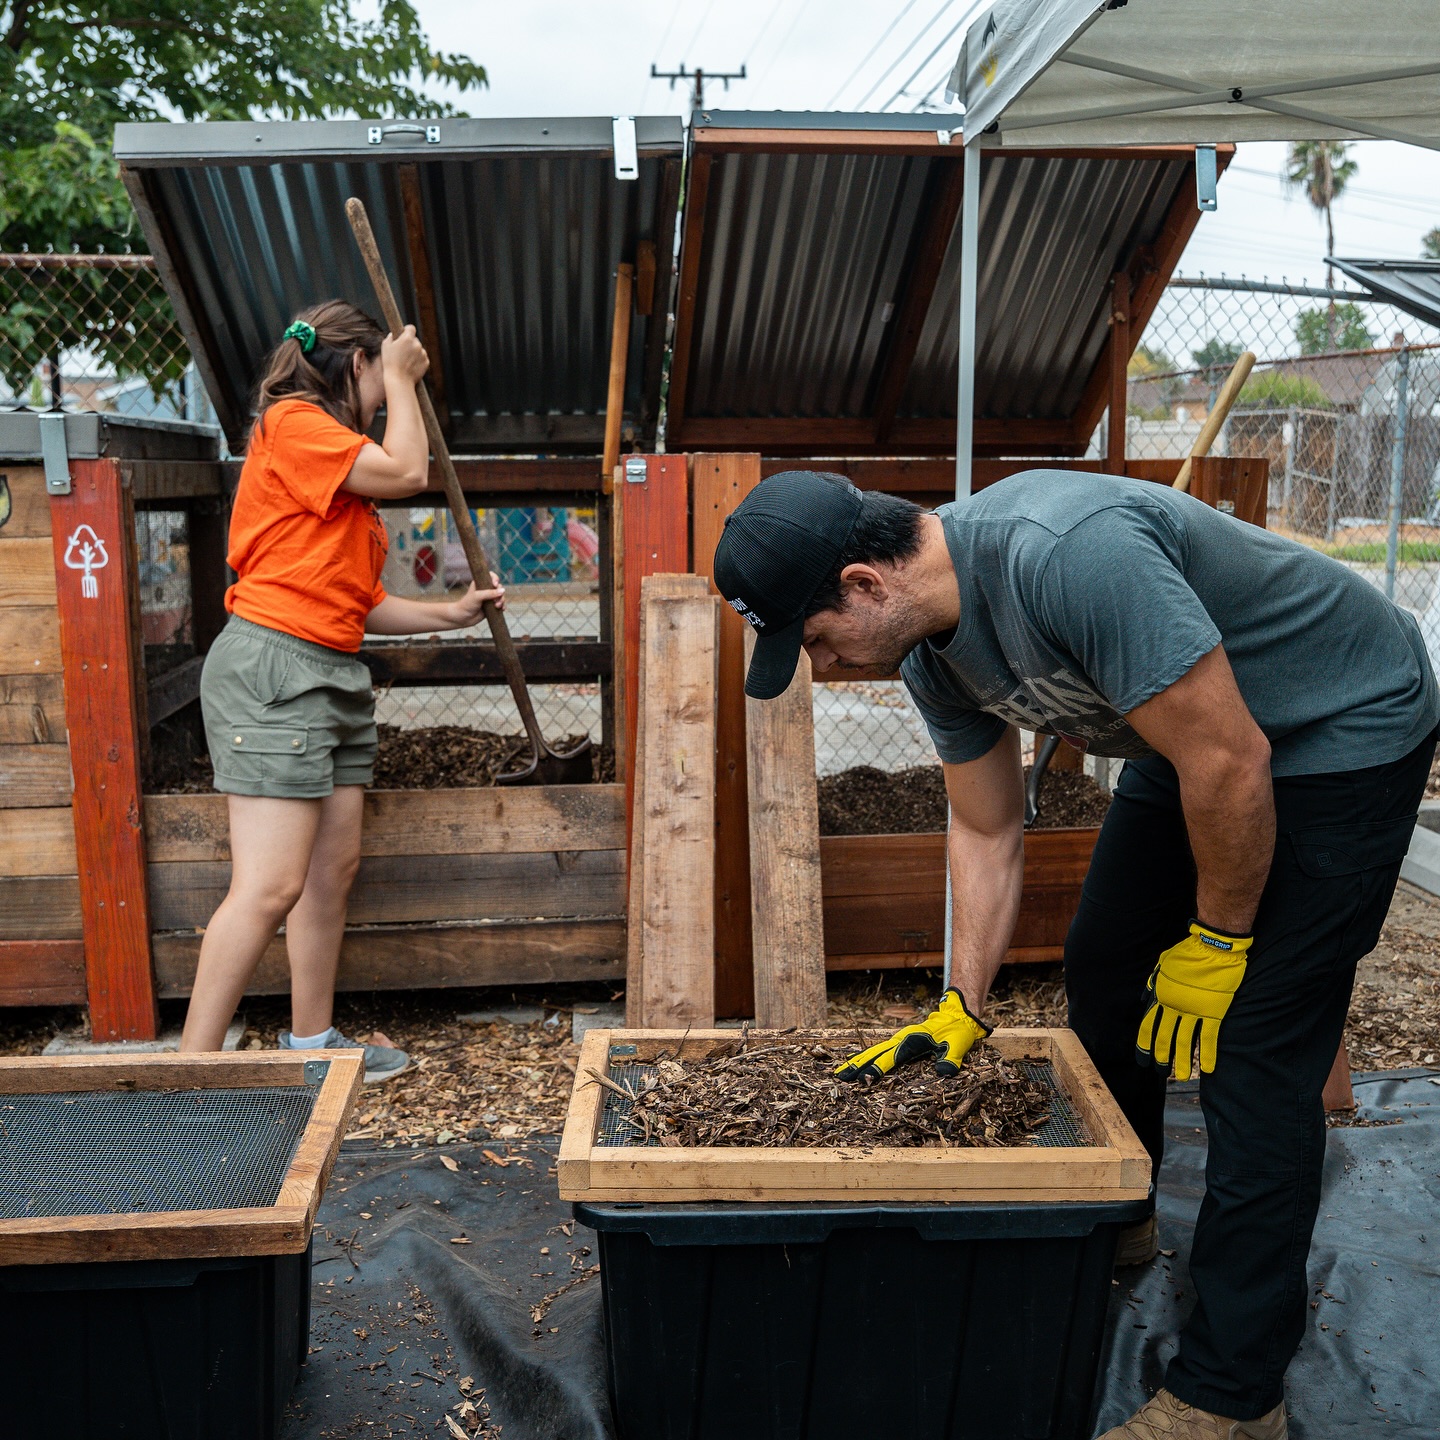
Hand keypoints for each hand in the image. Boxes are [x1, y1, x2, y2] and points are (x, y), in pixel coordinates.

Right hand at [381, 324, 428, 385]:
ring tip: (405, 361)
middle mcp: (417, 344)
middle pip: (415, 340)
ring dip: (414, 352)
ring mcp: (423, 353)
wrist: (399, 379)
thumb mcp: (385, 346)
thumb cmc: (390, 363)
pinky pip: (422, 358)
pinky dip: (418, 361)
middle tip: (402, 352)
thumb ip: (390, 337)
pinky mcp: (427, 362)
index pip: (411, 328)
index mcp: (407, 338)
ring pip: (419, 349)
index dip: (407, 330)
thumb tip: (392, 335)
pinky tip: (410, 366)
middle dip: (410, 344)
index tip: (404, 333)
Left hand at [445, 573, 503, 627]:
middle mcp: (486, 589)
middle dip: (500, 593)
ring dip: (502, 601)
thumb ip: (490, 593)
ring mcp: (489, 598)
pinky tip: (502, 609)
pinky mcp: (492, 607)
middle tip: (495, 600)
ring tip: (497, 606)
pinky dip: (503, 606)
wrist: (463, 617)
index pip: (491, 576)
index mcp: (481, 583)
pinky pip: (501, 605)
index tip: (495, 584)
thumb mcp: (478, 596)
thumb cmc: (468, 604)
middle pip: (499, 587)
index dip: (495, 579)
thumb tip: (503, 591)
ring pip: (501, 596)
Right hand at [835, 988, 991, 1081]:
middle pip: (874, 1053)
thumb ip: (951, 1058)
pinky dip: (866, 1058)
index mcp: (912, 1041)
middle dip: (857, 1066)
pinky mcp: (901, 1043)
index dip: (876, 1068)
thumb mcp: (958, 1045)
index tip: (863, 1078)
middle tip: (840, 1077)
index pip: (890, 1058)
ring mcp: (899, 1040)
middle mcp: (901, 1040)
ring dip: (857, 1062)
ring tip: (841, 1073)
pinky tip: (857, 1065)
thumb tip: (944, 1073)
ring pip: (873, 1051)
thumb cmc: (957, 1032)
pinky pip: (880, 1051)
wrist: (957, 1017)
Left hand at [1136, 921, 1250, 1080]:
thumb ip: (1153, 983)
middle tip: (1160, 1072)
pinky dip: (1209, 1054)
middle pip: (1164, 1037)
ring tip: (1180, 1077)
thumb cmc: (1188, 952)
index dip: (1144, 1044)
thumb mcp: (1163, 964)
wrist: (1214, 947)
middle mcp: (1175, 1006)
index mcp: (1162, 995)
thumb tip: (1143, 1000)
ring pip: (1186, 1042)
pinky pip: (1209, 1037)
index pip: (1148, 1025)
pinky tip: (1208, 1070)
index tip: (1143, 1059)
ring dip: (1182, 1061)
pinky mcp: (1214, 1011)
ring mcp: (1195, 1010)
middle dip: (1161, 1056)